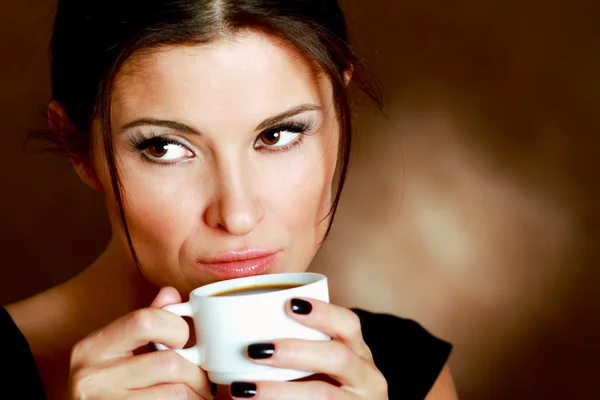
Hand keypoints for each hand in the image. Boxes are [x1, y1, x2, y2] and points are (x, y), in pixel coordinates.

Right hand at [69, 287, 213, 398]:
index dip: (177, 328)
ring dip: (196, 394)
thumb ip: (145, 323)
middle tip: (202, 379)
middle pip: (169, 363)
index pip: (145, 321)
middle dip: (195, 372)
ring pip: (176, 392)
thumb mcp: (120, 353)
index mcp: (92, 348)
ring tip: (195, 395)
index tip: (184, 342)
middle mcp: (92, 377)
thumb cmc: (110, 389)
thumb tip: (170, 294)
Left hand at [227, 298, 387, 398]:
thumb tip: (235, 321)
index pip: (349, 324)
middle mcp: (367, 377)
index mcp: (358, 352)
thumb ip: (296, 343)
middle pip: (338, 358)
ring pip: (324, 396)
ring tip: (243, 389)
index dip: (322, 312)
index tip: (289, 304)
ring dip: (280, 392)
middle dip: (294, 352)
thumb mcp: (320, 364)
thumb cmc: (320, 385)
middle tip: (255, 350)